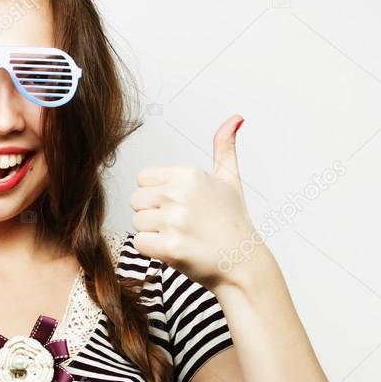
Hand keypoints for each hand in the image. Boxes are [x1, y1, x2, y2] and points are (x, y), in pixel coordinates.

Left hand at [131, 115, 255, 290]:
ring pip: (137, 224)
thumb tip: (236, 118)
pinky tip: (177, 250)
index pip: (143, 179)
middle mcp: (180, 194)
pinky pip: (140, 244)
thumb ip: (225, 147)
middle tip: (181, 225)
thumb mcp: (230, 179)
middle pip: (137, 202)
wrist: (243, 263)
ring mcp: (175, 221)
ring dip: (154, 234)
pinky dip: (154, 251)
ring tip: (182, 237)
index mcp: (189, 174)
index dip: (157, 195)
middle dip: (153, 215)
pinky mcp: (170, 247)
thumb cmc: (233, 223)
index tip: (180, 206)